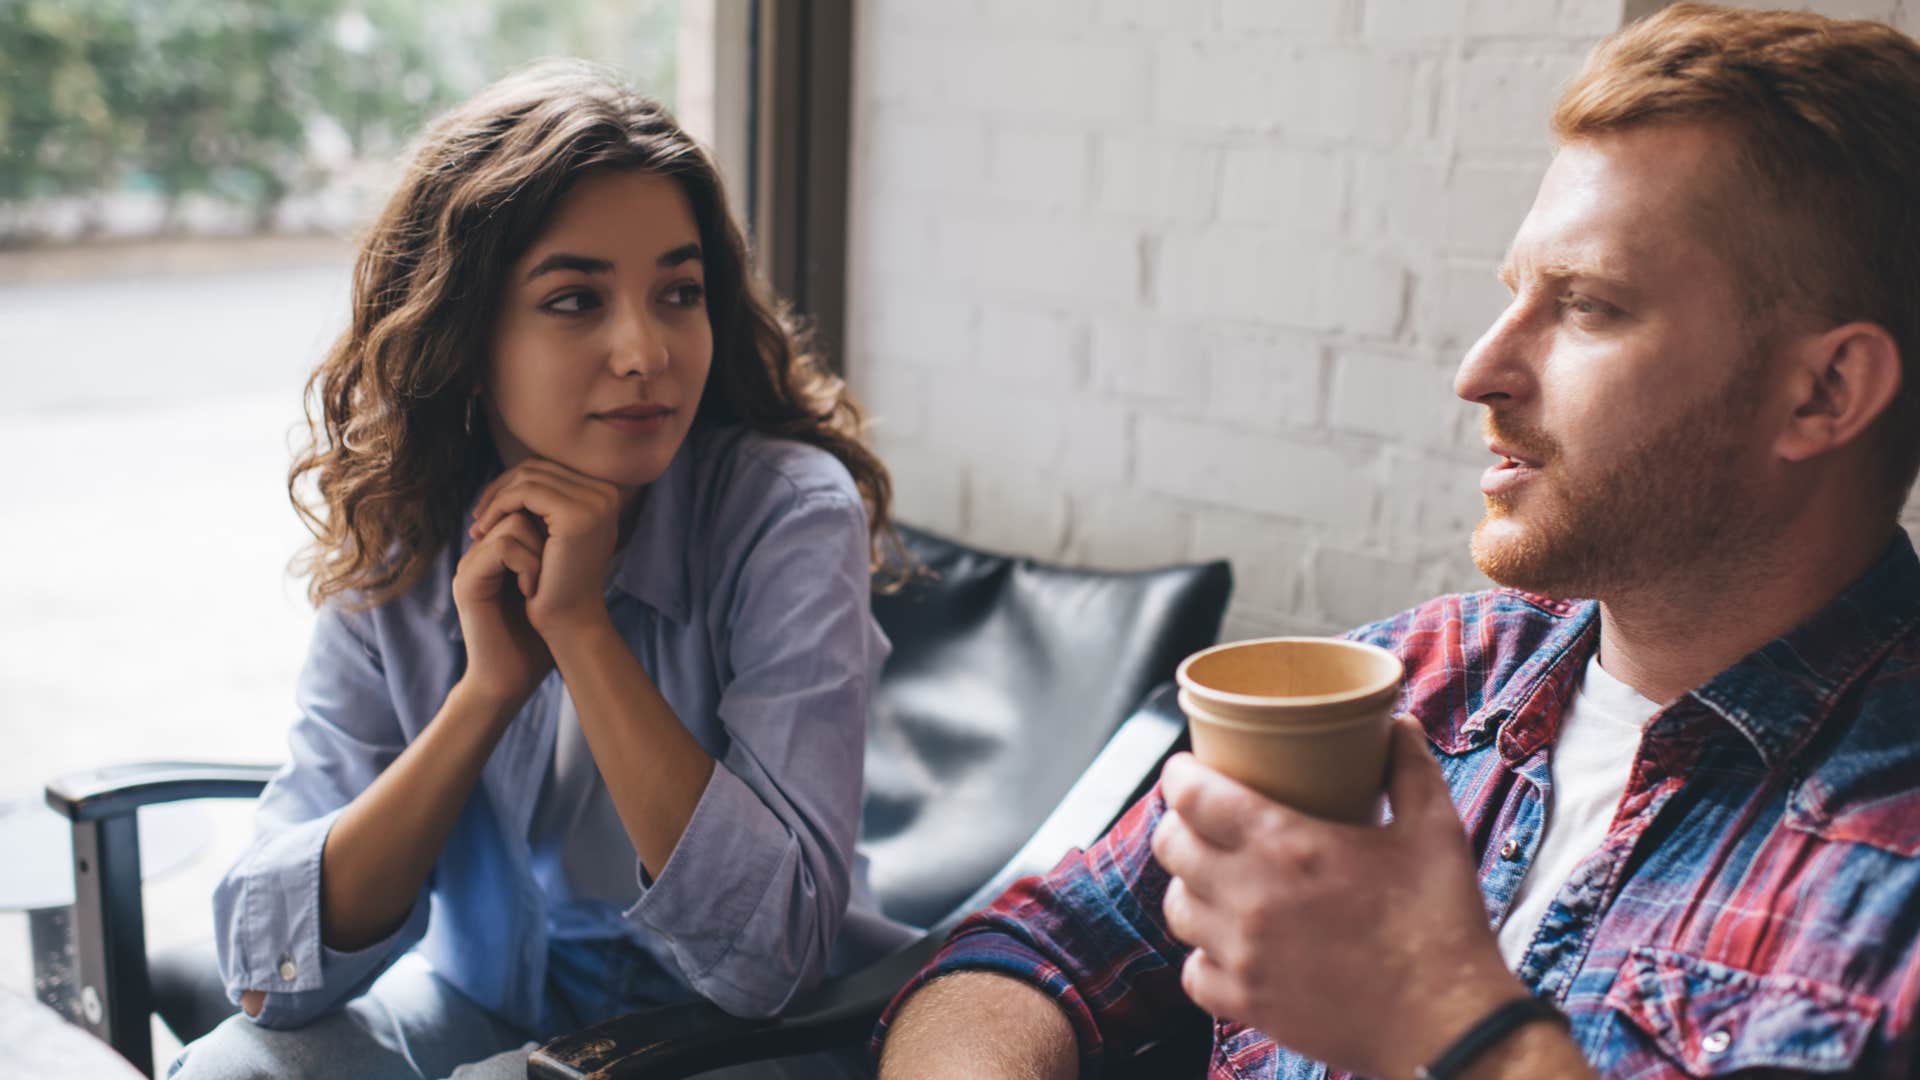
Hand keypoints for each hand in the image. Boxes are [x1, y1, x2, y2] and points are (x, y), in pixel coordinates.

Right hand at [450, 505, 553, 711]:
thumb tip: (595, 517)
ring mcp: (470, 563)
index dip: (553, 522)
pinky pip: (504, 546)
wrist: (510, 678)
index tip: (567, 557)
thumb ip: (562, 551)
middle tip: (556, 568)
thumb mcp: (557, 587)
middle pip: (520, 505)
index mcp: (498, 548)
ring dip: (541, 550)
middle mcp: (480, 550)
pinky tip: (533, 590)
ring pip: (514, 521)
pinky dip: (528, 565)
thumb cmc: (538, 640)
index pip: (527, 503)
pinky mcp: (467, 579)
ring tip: (542, 583)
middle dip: (549, 533)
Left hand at [468, 459, 623, 641]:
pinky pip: (523, 493)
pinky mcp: (576, 515)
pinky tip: (484, 529)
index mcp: (605, 493)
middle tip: (477, 516)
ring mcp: (595, 502)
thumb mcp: (554, 534)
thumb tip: (514, 473)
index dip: (512, 485)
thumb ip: (547, 503)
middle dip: (500, 488)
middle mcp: (606, 492)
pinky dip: (498, 506)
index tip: (488, 509)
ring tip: (478, 527)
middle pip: (538, 467)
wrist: (568, 621)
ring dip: (495, 499)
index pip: (548, 469)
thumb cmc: (556, 582)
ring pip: (528, 476)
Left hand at [1150, 719, 1524, 1079]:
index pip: (1193, 797)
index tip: (1188, 770)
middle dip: (1179, 825)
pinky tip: (1229, 943)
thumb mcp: (1435, 830)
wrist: (1448, 1026)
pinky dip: (1203, 954)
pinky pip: (1193, 971)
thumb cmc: (1442, 926)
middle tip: (1202, 820)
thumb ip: (1410, 769)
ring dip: (1189, 887)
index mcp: (1286, 846)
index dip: (1180, 776)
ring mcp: (1242, 955)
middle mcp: (1250, 898)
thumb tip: (1399, 724)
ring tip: (1215, 878)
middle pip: (1171, 847)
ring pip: (1176, 908)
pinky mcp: (1247, 1003)